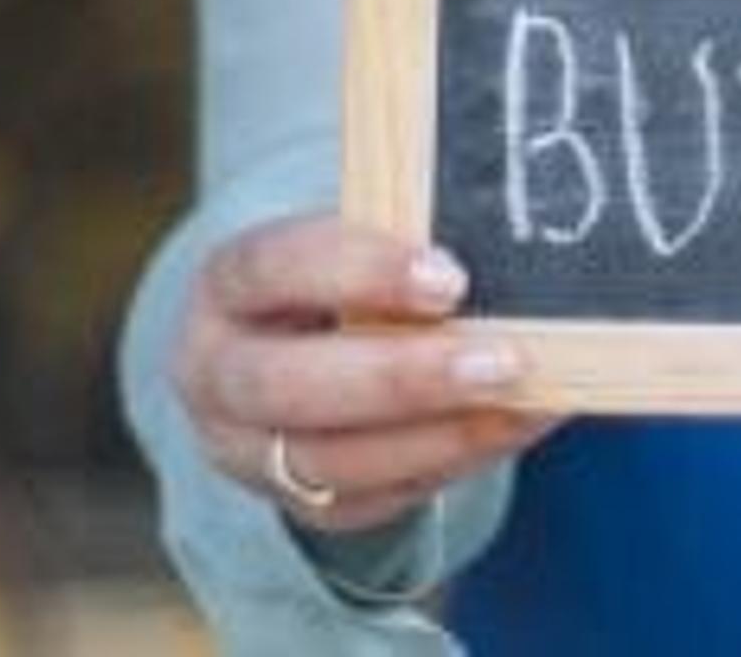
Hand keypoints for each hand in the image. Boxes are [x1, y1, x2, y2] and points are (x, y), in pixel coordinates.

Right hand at [172, 213, 563, 535]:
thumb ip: (410, 241)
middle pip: (287, 386)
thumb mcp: (360, 241)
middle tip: (502, 361)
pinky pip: (368, 500)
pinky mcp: (295, 500)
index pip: (274, 268)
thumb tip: (508, 255)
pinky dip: (449, 463)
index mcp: (227, 284)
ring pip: (328, 461)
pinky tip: (512, 427)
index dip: (360, 272)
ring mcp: (245, 449)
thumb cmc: (348, 276)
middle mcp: (216, 373)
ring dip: (438, 435)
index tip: (451, 279)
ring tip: (524, 401)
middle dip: (402, 378)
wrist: (301, 344)